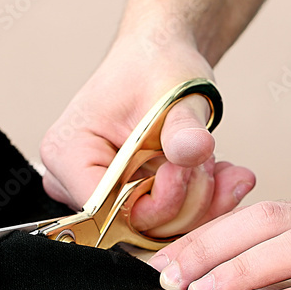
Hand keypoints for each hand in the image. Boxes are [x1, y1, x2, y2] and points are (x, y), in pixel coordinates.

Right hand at [40, 39, 255, 235]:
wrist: (160, 59)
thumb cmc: (155, 66)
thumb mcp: (174, 92)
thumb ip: (183, 128)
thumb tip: (194, 150)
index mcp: (67, 152)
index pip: (107, 210)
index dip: (158, 199)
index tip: (188, 166)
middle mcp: (72, 181)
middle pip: (134, 225)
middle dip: (186, 199)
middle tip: (209, 160)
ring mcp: (97, 196)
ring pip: (157, 230)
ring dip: (200, 201)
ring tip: (216, 161)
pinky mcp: (123, 204)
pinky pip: (167, 223)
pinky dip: (201, 202)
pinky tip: (223, 175)